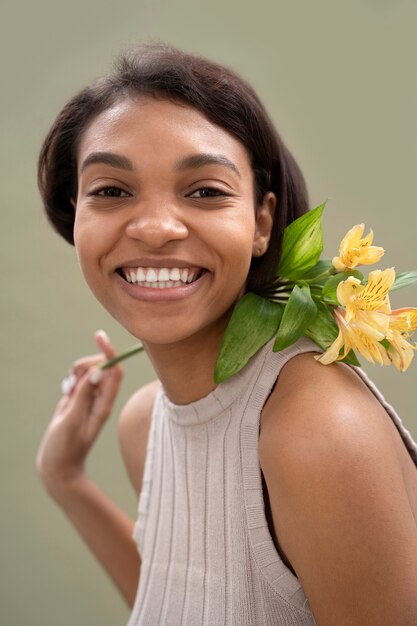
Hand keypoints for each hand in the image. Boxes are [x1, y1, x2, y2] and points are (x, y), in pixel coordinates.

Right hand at [36, 330, 122, 493]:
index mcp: (105, 404)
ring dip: (77, 373)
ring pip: (88, 371)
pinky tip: (66, 393)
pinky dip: (71, 380)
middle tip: (73, 382)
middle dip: (86, 364)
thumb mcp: (72, 421)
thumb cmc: (66, 448)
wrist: (57, 466)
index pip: (115, 371)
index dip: (110, 352)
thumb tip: (98, 370)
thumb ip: (83, 395)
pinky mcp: (79, 399)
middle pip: (101, 366)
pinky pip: (78, 379)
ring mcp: (90, 398)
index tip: (99, 338)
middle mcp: (101, 399)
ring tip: (68, 392)